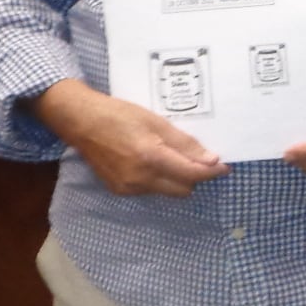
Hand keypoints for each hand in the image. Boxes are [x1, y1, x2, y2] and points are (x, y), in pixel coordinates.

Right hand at [30, 78, 226, 196]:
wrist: (81, 122)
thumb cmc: (119, 115)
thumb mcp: (156, 122)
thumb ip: (184, 143)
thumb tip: (211, 159)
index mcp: (151, 158)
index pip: (191, 174)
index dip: (211, 171)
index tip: (224, 166)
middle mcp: (140, 178)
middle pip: (183, 189)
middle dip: (194, 176)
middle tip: (198, 158)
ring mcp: (128, 187)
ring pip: (167, 191)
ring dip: (176, 179)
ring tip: (170, 156)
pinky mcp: (119, 190)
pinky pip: (150, 190)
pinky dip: (158, 180)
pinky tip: (151, 162)